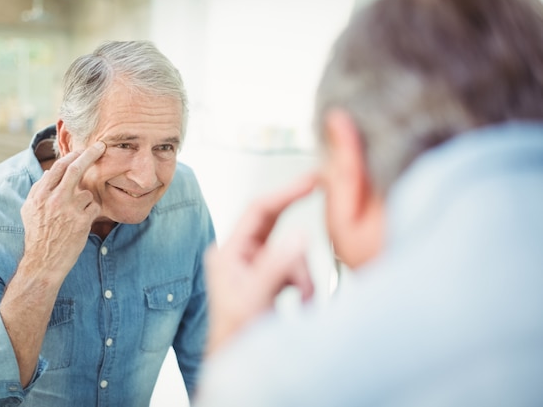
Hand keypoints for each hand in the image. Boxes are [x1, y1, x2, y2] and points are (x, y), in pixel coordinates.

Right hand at [19, 141, 105, 283]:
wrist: (43, 262)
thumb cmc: (38, 236)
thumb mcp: (30, 210)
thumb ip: (39, 190)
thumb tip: (50, 171)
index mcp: (39, 195)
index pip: (58, 167)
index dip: (73, 155)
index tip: (83, 150)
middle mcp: (53, 199)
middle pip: (76, 168)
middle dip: (91, 154)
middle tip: (102, 146)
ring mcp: (68, 210)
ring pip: (87, 193)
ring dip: (86, 202)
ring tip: (75, 217)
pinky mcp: (82, 221)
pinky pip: (94, 207)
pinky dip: (92, 213)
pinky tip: (82, 224)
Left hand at [204, 173, 317, 354]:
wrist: (239, 366)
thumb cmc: (235, 337)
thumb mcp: (256, 298)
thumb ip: (277, 266)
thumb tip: (299, 235)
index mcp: (228, 253)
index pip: (258, 211)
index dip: (285, 192)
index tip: (309, 181)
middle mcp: (241, 256)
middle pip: (275, 226)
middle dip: (297, 230)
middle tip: (318, 194)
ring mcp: (256, 268)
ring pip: (292, 254)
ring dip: (303, 275)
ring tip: (301, 299)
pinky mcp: (270, 280)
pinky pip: (296, 271)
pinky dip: (304, 285)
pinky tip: (301, 303)